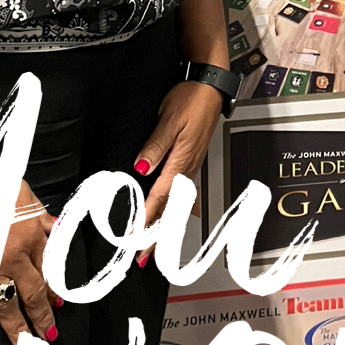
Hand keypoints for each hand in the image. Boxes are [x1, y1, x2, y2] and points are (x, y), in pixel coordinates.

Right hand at [0, 168, 56, 344]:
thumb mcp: (25, 194)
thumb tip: (56, 230)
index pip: (47, 271)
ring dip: (17, 327)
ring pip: (6, 305)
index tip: (58, 305)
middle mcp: (13, 257)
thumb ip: (41, 217)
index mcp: (31, 236)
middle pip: (31, 293)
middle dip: (41, 316)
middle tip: (48, 335)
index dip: (53, 290)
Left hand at [136, 80, 224, 233]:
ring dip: (164, 225)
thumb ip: (155, 146)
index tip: (133, 237)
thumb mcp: (170, 120)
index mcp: (181, 161)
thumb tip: (140, 168)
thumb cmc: (191, 99)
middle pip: (170, 208)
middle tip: (143, 257)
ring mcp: (191, 166)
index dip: (145, 218)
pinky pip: (180, 192)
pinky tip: (171, 215)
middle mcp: (188, 168)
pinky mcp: (192, 159)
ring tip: (154, 246)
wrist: (211, 86)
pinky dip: (172, 209)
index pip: (159, 197)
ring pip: (175, 203)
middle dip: (156, 235)